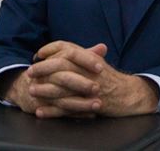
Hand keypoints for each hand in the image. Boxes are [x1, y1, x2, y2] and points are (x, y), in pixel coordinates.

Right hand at [0, 46, 102, 117]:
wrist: (23, 85)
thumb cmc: (51, 72)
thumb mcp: (66, 60)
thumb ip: (85, 54)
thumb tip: (103, 47)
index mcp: (55, 59)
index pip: (70, 54)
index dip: (85, 60)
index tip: (100, 66)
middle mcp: (47, 73)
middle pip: (64, 77)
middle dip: (82, 83)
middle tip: (98, 88)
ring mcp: (42, 90)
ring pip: (62, 97)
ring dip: (81, 103)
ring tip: (97, 105)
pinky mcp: (40, 105)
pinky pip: (59, 111)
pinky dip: (75, 114)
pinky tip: (90, 114)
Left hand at [28, 41, 159, 117]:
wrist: (128, 95)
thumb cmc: (111, 78)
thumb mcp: (97, 62)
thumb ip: (81, 54)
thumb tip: (61, 50)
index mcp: (89, 57)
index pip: (66, 47)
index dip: (50, 49)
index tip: (38, 54)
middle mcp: (88, 70)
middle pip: (61, 65)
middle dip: (43, 68)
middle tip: (30, 72)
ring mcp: (89, 87)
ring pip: (62, 87)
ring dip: (45, 89)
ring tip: (32, 91)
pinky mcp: (88, 104)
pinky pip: (67, 108)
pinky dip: (52, 111)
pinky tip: (40, 111)